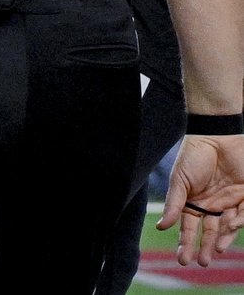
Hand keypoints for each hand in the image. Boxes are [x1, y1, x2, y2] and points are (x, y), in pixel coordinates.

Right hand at [159, 134, 243, 265]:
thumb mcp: (179, 181)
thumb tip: (162, 227)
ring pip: (227, 227)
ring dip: (223, 240)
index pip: (188, 227)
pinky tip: (231, 225)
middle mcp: (211, 206)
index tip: (183, 259)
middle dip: (205, 248)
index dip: (186, 243)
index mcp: (192, 202)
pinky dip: (238, 222)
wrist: (217, 136)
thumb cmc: (193, 156)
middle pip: (209, 232)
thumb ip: (174, 204)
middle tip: (203, 263)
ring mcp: (228, 202)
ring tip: (218, 250)